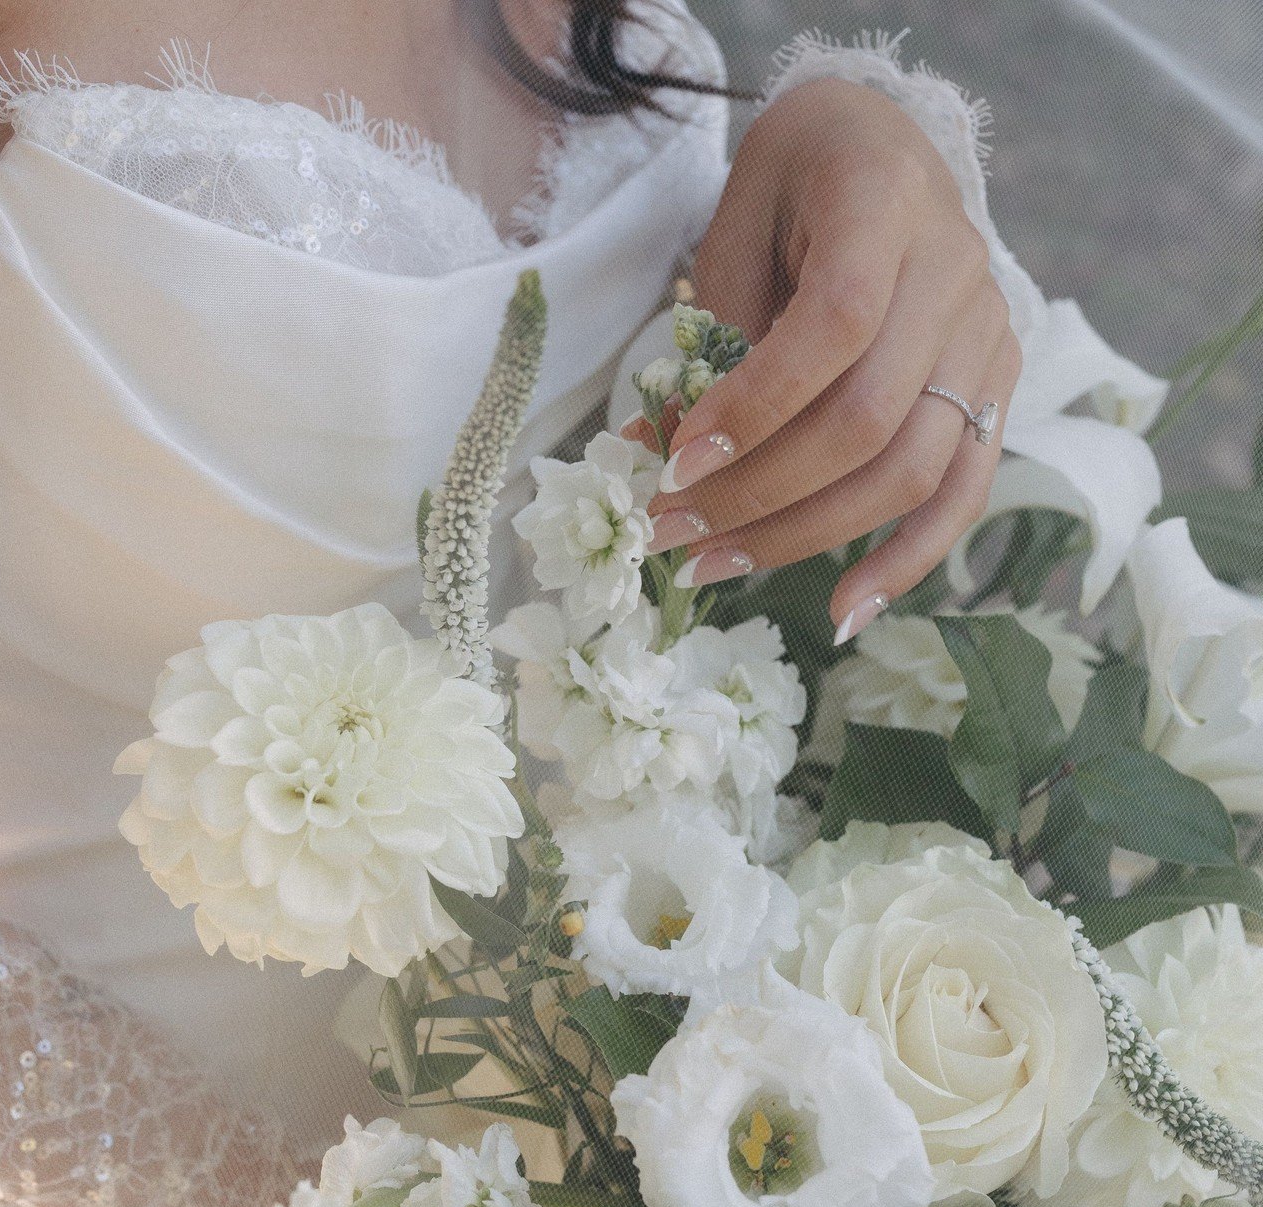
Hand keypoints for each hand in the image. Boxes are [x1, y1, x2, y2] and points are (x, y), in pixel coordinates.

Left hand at [640, 79, 1021, 642]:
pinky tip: (844, 611)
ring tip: (715, 567)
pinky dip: (905, 561)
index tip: (675, 462)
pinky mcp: (998, 389)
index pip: (833, 328)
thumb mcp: (734, 231)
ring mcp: (988, 336)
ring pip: (911, 470)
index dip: (754, 408)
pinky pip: (962, 493)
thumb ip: (709, 340)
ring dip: (805, 537)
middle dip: (759, 494)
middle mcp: (956, 271)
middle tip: (671, 533)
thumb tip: (656, 459)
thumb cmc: (793, 187)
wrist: (880, 147)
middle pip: (870, 420)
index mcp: (886, 204)